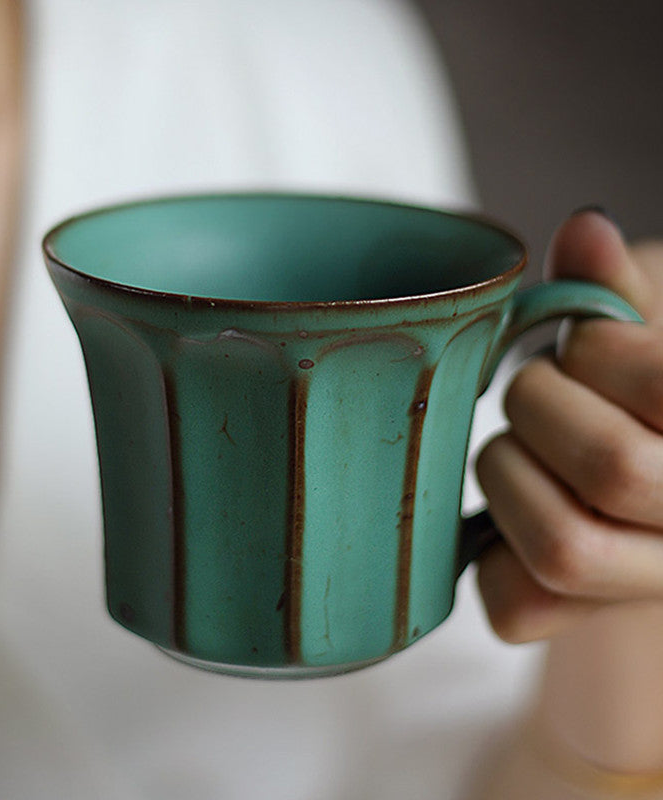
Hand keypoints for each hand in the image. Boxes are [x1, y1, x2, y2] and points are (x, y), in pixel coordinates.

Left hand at [476, 209, 662, 642]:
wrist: (640, 467)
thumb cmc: (638, 385)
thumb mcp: (647, 330)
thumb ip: (621, 290)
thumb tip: (583, 228)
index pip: (658, 400)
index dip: (607, 354)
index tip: (589, 339)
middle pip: (615, 467)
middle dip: (543, 400)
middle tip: (537, 386)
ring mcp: (641, 590)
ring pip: (562, 544)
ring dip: (506, 466)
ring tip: (519, 443)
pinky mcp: (564, 618)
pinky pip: (510, 607)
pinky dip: (486, 551)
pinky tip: (504, 505)